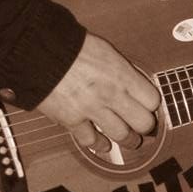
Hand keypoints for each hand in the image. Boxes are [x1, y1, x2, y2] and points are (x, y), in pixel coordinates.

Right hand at [38, 33, 160, 152]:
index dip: (151, 104)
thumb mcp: (106, 51)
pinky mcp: (72, 120)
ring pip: (121, 136)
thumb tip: (133, 84)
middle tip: (143, 127)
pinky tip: (102, 144)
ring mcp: (92, 109)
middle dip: (145, 126)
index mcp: (122, 74)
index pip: (152, 100)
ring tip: (130, 141)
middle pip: (143, 123)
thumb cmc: (72, 47)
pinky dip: (98, 144)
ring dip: (127, 140)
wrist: (40, 52)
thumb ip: (122, 70)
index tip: (148, 106)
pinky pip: (91, 141)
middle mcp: (111, 94)